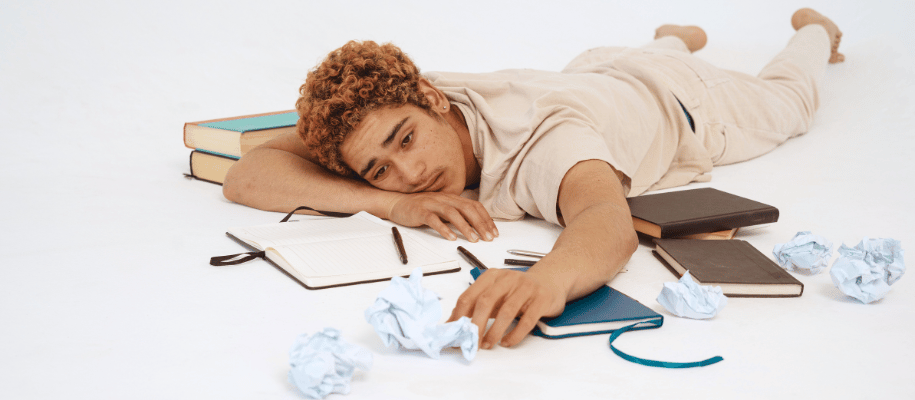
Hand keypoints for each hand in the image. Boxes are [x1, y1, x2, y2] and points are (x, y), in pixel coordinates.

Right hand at [387, 192, 497, 241]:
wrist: (397, 203)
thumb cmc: (421, 208)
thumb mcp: (442, 209)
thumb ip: (456, 215)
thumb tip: (475, 226)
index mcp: (451, 198)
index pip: (474, 206)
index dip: (486, 218)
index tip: (493, 232)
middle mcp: (444, 199)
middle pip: (467, 209)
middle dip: (480, 224)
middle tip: (488, 238)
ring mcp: (432, 204)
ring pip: (452, 213)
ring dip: (465, 227)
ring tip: (473, 239)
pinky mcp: (420, 211)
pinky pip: (433, 219)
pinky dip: (443, 228)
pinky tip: (451, 238)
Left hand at [447, 268, 565, 348]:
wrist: (549, 281)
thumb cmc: (516, 291)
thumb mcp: (495, 293)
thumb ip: (475, 304)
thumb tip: (452, 322)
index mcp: (492, 276)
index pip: (470, 295)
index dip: (459, 315)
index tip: (454, 332)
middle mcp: (508, 279)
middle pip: (486, 301)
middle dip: (476, 324)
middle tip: (470, 341)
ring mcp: (526, 288)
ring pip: (507, 311)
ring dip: (494, 331)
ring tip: (486, 344)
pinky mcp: (541, 299)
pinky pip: (527, 320)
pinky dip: (515, 333)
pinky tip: (507, 342)